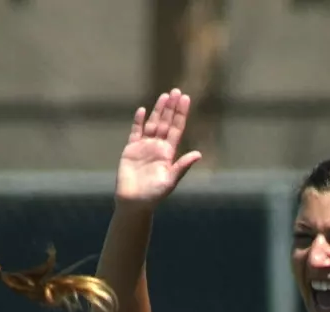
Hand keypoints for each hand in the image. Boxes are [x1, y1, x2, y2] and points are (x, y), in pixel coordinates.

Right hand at [115, 89, 202, 206]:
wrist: (134, 202)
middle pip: (165, 123)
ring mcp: (144, 147)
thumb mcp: (170, 180)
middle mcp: (157, 147)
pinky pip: (135, 132)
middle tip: (176, 91)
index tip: (185, 99)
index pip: (176, 129)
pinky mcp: (131, 149)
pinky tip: (142, 110)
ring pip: (152, 124)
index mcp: (168, 153)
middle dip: (171, 107)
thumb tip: (198, 154)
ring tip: (164, 96)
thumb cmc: (154, 195)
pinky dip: (138, 121)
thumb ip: (182, 166)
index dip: (181, 114)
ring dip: (158, 110)